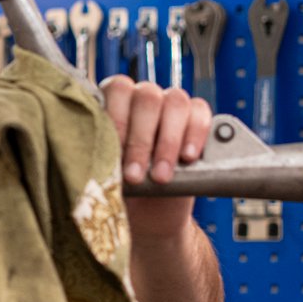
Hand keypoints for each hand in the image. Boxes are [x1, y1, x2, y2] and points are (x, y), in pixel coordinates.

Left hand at [98, 76, 212, 237]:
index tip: (114, 154)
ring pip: (176, 103)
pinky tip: (187, 158)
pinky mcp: (196, 117)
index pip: (117, 90)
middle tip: (134, 176)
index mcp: (113, 100)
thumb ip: (104, 155)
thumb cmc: (118, 187)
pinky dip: (195, 135)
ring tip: (161, 176)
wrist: (146, 211)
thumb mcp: (106, 173)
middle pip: (147, 98)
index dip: (117, 120)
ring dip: (168, 142)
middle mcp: (142, 96)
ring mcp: (171, 103)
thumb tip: (102, 156)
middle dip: (140, 141)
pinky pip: (201, 113)